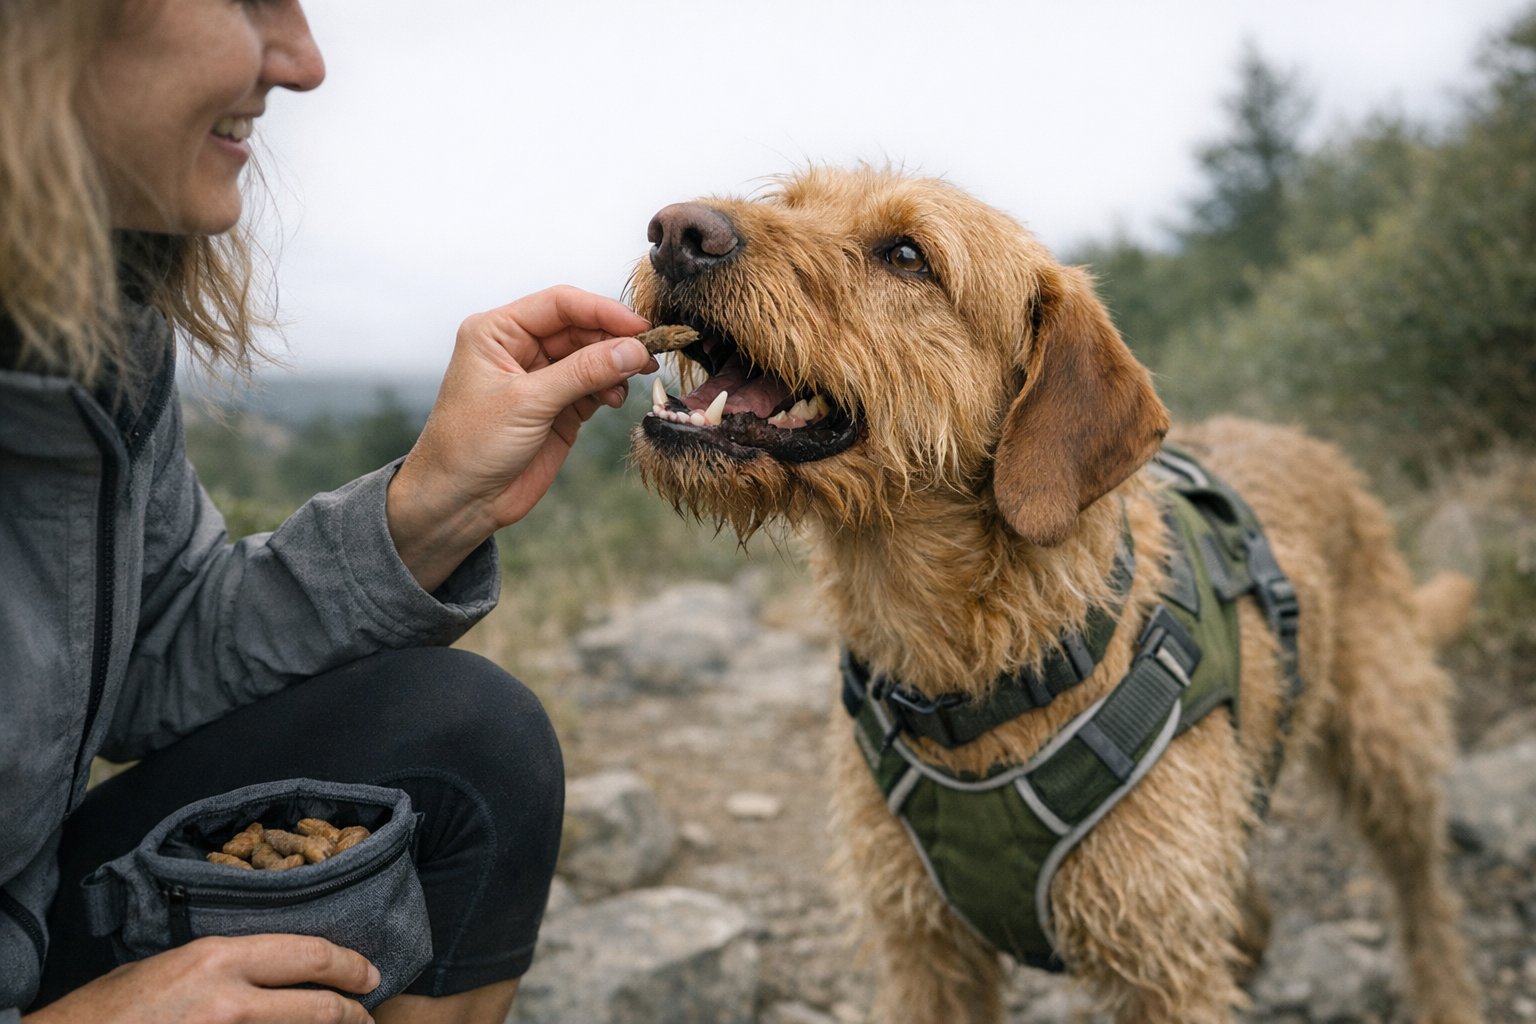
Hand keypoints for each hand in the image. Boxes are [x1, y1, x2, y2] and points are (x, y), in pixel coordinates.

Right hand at [24, 934, 379, 1023]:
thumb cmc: (112, 1009)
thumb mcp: (172, 966)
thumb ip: (225, 966)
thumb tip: (274, 969)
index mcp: (217, 960)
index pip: (307, 955)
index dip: (349, 965)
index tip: (368, 974)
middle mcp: (228, 1001)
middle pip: (318, 1007)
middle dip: (353, 1013)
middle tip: (367, 1016)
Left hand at [386, 285, 654, 591]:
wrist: (459, 502)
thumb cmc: (471, 445)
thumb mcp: (528, 402)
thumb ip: (583, 372)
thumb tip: (633, 349)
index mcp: (497, 331)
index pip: (560, 305)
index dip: (602, 311)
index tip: (639, 326)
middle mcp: (519, 348)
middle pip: (581, 328)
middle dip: (615, 340)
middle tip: (649, 354)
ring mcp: (541, 378)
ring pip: (592, 357)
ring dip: (616, 365)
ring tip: (634, 378)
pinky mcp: (558, 407)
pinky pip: (594, 386)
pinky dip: (611, 388)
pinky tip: (616, 398)